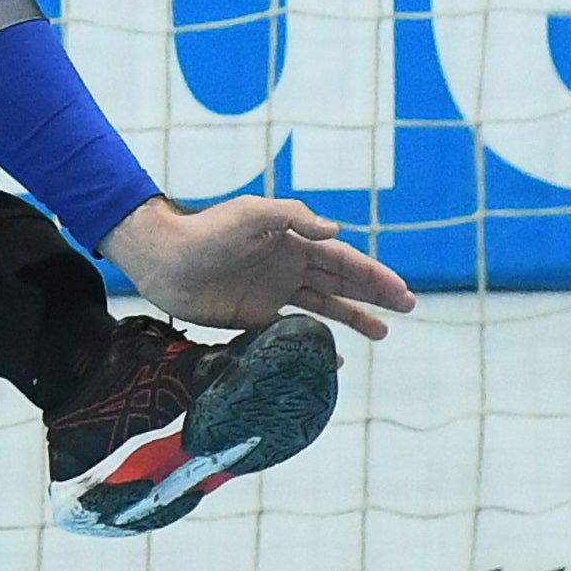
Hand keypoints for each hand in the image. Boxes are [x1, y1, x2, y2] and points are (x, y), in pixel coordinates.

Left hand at [99, 193, 415, 340]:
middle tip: (407, 308)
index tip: (401, 292)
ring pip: (324, 306)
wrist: (162, 261)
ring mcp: (272, 292)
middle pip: (341, 282)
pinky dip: (315, 341)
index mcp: (292, 241)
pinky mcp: (254, 317)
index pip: (343, 259)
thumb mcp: (250, 214)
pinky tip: (336, 356)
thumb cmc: (204, 232)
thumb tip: (335, 231)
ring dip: (354, 317)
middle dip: (374, 294)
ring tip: (383, 333)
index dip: (374, 275)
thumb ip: (292, 217)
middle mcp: (288, 266)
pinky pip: (293, 330)